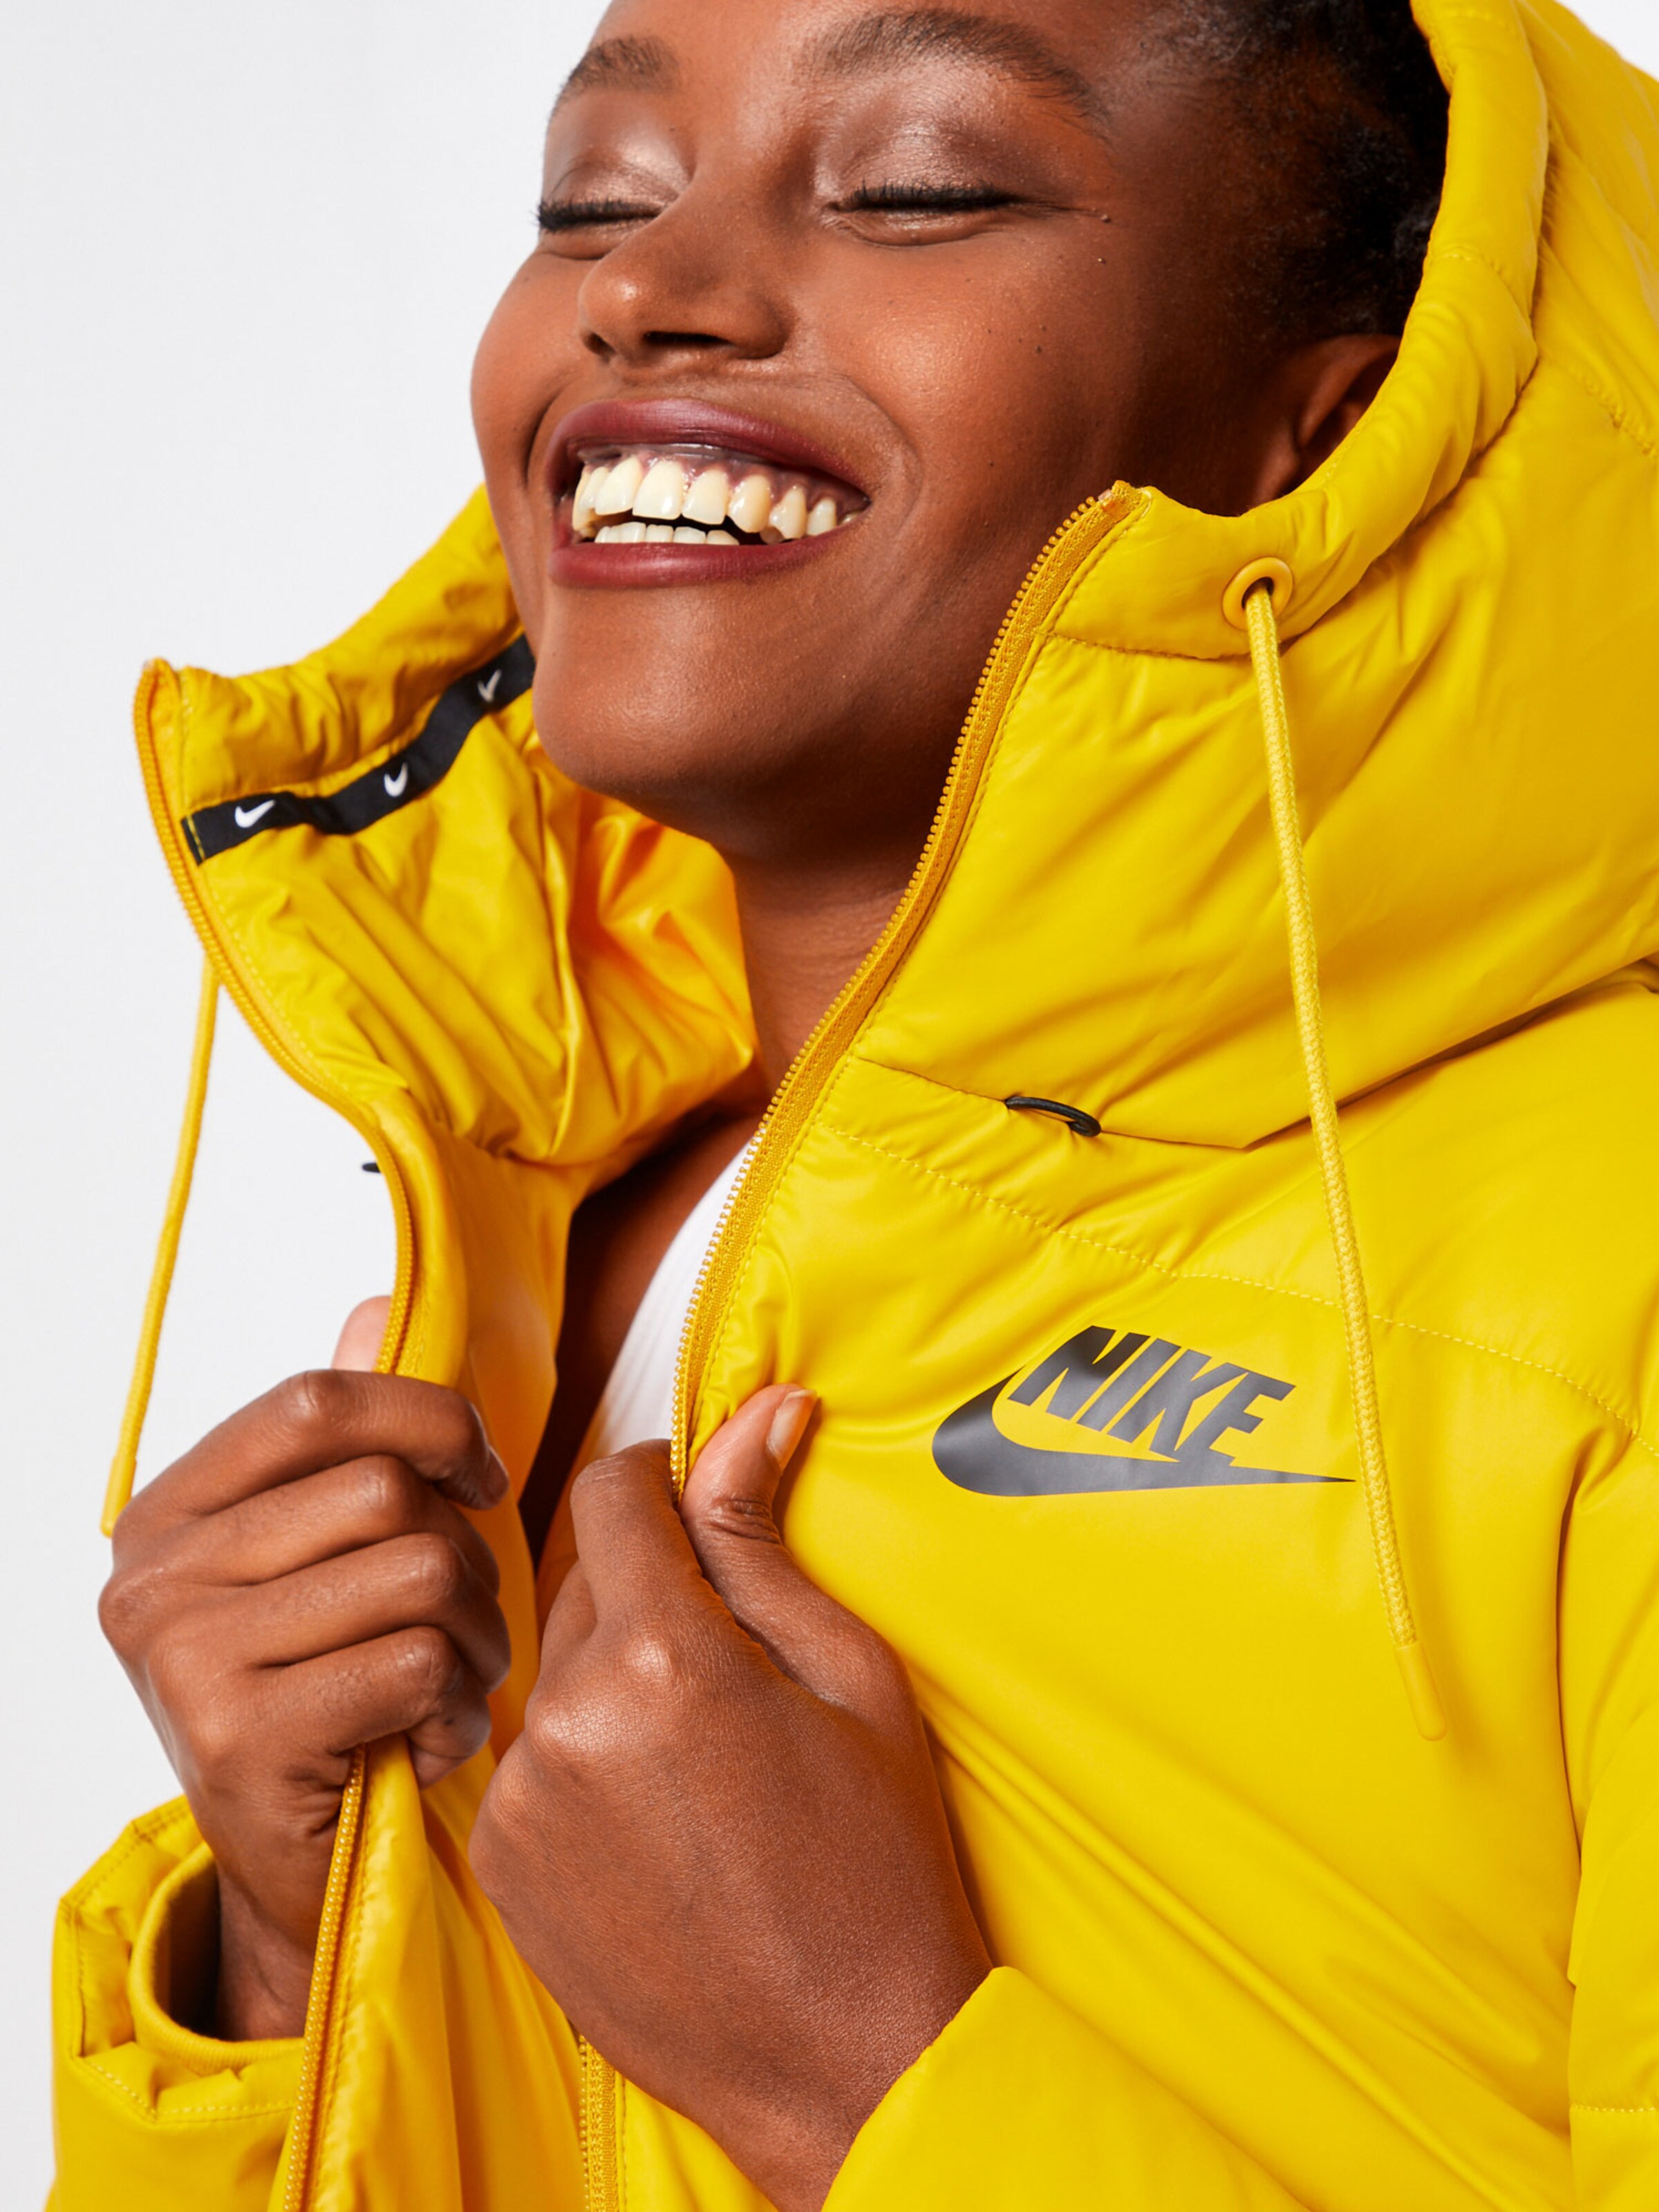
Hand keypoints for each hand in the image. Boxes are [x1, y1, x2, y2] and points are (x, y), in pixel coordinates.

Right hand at [99, 1308, 509, 2039]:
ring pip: (414, 1572)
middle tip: (465, 1622)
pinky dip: (455, 1705)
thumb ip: (349, 1440)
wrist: (306, 1873)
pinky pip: (413, 1663)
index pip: (315, 1401)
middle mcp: (152, 1578)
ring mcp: (182, 1659)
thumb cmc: (335, 1691)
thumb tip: (379, 1305)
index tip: (483, 1476)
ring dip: (475, 1635)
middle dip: (467, 1557)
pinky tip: (428, 1739)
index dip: (429, 1419)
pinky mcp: (236, 1739)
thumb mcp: (333, 1558)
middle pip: (381, 1490)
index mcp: (169, 1512)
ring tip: (451, 1682)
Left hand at [468, 1386, 989, 2211]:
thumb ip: (766, 1541)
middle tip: (728, 1660)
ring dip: (612, 1675)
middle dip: (648, 1588)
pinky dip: (581, 1757)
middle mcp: (568, 1717)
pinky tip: (658, 1814)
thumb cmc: (875, 1870)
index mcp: (665, 1655)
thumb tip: (758, 1414)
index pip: (614, 1490)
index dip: (661, 1481)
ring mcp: (521, 1798)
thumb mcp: (851, 1677)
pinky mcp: (500, 1862)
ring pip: (554, 1669)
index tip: (698, 1510)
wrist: (843, 2061)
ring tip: (699, 1754)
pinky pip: (529, 1757)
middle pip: (580, 1578)